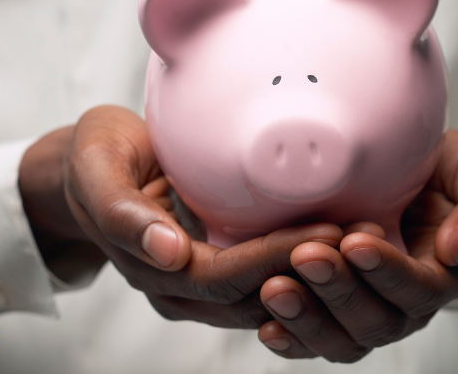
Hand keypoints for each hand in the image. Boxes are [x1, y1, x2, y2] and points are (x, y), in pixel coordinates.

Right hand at [19, 105, 342, 327]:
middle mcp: (179, 287)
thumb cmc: (96, 158)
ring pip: (268, 298)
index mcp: (151, 267)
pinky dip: (303, 267)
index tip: (328, 232)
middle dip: (310, 269)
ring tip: (365, 240)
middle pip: (254, 295)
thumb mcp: (98, 169)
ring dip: (316, 275)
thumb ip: (122, 211)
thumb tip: (166, 253)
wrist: (92, 167)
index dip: (275, 259)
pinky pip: (268, 281)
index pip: (224, 278)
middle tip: (364, 236)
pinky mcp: (220, 267)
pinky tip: (339, 241)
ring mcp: (201, 284)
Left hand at [256, 130, 457, 361]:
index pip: (420, 290)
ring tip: (275, 287)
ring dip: (308, 317)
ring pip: (343, 338)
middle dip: (341, 290)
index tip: (357, 241)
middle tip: (308, 256)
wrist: (407, 163)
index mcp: (443, 274)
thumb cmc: (445, 167)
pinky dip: (292, 337)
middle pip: (377, 321)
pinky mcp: (331, 306)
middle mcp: (404, 301)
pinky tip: (268, 325)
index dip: (389, 272)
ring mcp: (366, 307)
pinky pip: (314, 338)